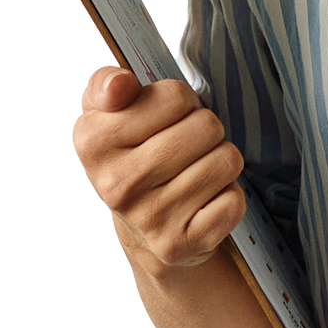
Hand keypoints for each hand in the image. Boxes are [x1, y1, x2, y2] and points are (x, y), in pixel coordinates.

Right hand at [72, 65, 246, 272]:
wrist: (141, 229)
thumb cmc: (132, 156)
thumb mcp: (107, 115)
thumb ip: (107, 85)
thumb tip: (119, 84)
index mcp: (93, 142)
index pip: (175, 96)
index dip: (181, 103)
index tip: (165, 120)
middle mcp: (117, 183)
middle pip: (207, 126)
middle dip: (206, 131)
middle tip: (186, 148)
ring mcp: (149, 217)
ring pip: (226, 160)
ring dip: (220, 162)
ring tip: (195, 172)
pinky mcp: (179, 244)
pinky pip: (233, 201)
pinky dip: (228, 196)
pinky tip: (204, 201)